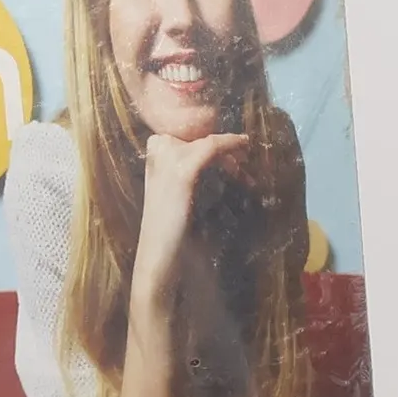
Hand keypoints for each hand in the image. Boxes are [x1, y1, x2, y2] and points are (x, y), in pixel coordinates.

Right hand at [129, 131, 251, 320]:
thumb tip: (211, 169)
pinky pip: (211, 147)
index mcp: (151, 161)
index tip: (226, 155)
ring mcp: (167, 161)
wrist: (156, 260)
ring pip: (205, 141)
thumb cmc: (166, 237)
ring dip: (229, 147)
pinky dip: (230, 144)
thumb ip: (184, 183)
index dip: (205, 142)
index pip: (182, 138)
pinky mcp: (182, 172)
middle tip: (241, 157)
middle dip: (219, 145)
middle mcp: (156, 154)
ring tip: (246, 154)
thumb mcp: (173, 201)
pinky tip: (244, 145)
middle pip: (195, 136)